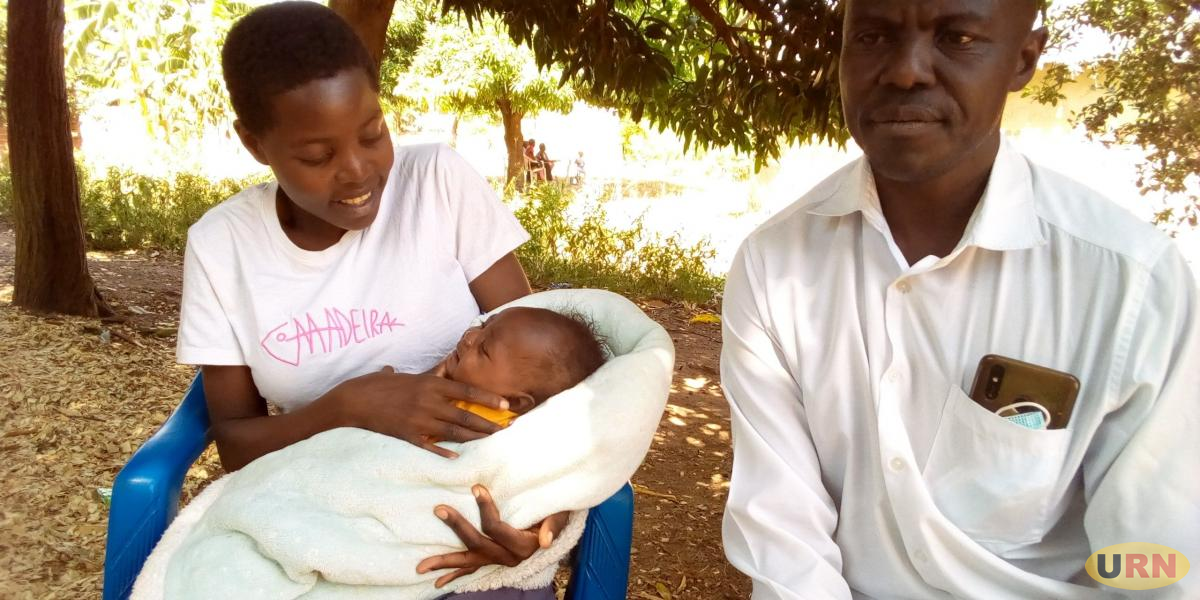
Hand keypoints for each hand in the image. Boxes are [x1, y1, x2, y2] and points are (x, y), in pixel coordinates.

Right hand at [333, 366, 509, 457]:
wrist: (351, 401)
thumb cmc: (373, 385)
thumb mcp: (398, 376)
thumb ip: (410, 377)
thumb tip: (400, 371)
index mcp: (429, 383)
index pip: (466, 391)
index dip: (488, 398)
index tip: (506, 403)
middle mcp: (428, 402)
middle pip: (465, 415)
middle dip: (488, 423)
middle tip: (506, 428)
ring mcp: (419, 420)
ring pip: (454, 432)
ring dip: (474, 437)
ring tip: (490, 441)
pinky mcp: (407, 435)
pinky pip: (431, 446)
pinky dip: (445, 452)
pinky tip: (458, 457)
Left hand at [415, 485, 570, 587]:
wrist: (557, 522)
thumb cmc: (558, 512)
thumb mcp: (561, 514)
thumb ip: (554, 524)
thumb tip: (545, 540)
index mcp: (523, 545)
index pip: (497, 528)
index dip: (485, 508)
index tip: (476, 487)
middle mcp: (509, 557)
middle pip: (477, 543)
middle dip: (457, 527)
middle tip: (439, 509)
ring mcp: (499, 559)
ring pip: (469, 561)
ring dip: (445, 563)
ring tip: (421, 567)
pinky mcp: (493, 558)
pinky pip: (472, 568)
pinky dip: (455, 574)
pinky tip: (438, 583)